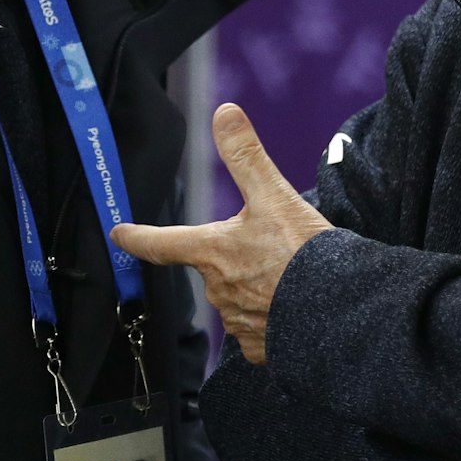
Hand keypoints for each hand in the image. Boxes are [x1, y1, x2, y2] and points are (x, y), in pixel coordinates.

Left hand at [110, 103, 331, 364]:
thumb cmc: (304, 254)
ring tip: (288, 276)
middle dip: (232, 258)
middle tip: (269, 249)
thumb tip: (224, 113)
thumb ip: (246, 155)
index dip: (138, 237)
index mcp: (213, 252)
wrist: (340, 310)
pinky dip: (271, 318)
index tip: (120, 235)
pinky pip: (259, 329)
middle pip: (212, 268)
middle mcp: (218, 290)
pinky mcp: (262, 347)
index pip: (162, 243)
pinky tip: (292, 306)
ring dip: (254, 287)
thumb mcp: (275, 195)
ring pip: (236, 298)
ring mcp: (238, 322)